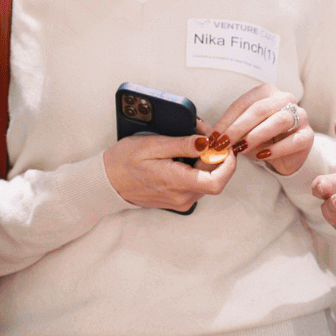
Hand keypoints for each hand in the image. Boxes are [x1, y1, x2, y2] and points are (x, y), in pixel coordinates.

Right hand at [102, 127, 235, 211]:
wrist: (108, 181)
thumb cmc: (124, 162)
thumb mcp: (152, 145)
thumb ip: (182, 144)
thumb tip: (206, 142)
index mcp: (177, 183)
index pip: (217, 181)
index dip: (227, 163)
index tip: (223, 145)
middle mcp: (182, 197)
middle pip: (215, 178)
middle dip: (216, 154)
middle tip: (205, 134)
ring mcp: (180, 201)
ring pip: (207, 180)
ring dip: (207, 160)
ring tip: (194, 141)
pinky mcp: (178, 200)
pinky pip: (197, 183)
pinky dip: (198, 167)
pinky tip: (187, 154)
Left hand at [212, 84, 314, 176]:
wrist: (286, 155)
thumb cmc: (261, 138)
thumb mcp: (242, 131)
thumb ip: (226, 130)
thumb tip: (205, 133)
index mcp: (267, 92)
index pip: (245, 102)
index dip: (227, 119)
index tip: (215, 136)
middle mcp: (286, 99)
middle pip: (261, 109)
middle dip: (239, 127)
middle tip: (225, 143)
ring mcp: (300, 116)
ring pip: (279, 120)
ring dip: (257, 135)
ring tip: (242, 149)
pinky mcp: (307, 135)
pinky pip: (293, 140)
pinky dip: (275, 149)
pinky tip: (262, 156)